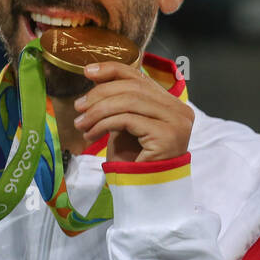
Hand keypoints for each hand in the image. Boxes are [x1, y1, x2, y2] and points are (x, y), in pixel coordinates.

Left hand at [73, 61, 193, 162]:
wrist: (145, 190)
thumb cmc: (136, 159)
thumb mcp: (126, 123)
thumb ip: (121, 102)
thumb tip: (96, 76)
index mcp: (173, 103)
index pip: (141, 77)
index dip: (113, 70)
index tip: (88, 71)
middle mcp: (180, 110)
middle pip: (134, 88)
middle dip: (100, 94)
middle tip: (79, 107)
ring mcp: (176, 122)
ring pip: (129, 102)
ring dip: (98, 111)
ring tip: (81, 123)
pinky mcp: (166, 135)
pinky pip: (127, 120)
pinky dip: (104, 124)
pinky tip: (92, 134)